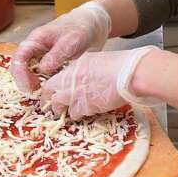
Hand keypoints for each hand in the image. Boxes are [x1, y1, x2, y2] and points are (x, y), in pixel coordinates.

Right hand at [8, 1, 111, 93]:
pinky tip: (53, 89)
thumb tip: (43, 69)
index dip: (20, 74)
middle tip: (38, 94)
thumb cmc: (81, 28)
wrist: (91, 25)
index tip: (30, 87)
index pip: (19, 57)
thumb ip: (57, 53)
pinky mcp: (49, 64)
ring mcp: (41, 56)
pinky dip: (44, 84)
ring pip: (29, 74)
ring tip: (45, 94)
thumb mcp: (72, 40)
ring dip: (33, 85)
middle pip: (19, 68)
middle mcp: (35, 48)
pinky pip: (40, 76)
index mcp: (36, 39)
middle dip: (25, 83)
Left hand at [40, 46, 157, 119]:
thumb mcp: (96, 61)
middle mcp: (70, 79)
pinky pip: (75, 114)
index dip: (51, 87)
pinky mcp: (84, 106)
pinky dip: (79, 115)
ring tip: (69, 112)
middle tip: (52, 106)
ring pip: (59, 105)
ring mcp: (75, 93)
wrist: (129, 74)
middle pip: (49, 91)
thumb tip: (81, 77)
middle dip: (48, 100)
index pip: (54, 77)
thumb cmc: (120, 65)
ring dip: (63, 110)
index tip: (52, 92)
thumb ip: (84, 69)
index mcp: (74, 66)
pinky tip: (86, 113)